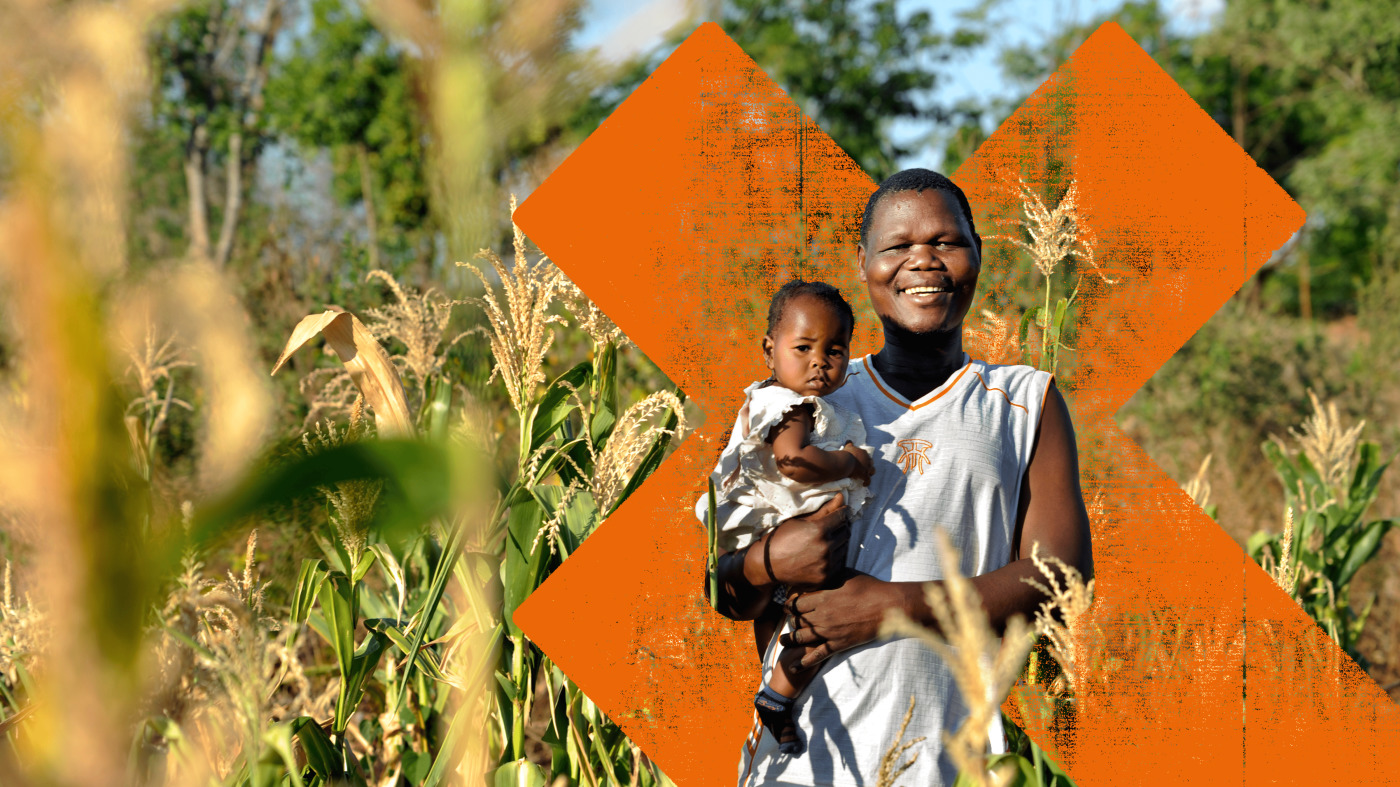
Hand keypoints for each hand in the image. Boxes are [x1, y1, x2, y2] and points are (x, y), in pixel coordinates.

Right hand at [747, 493, 849, 589]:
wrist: (767, 564)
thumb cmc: (782, 537)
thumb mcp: (800, 520)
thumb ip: (824, 510)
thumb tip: (842, 496)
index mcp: (819, 530)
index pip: (842, 517)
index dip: (841, 513)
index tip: (839, 512)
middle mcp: (825, 548)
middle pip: (845, 533)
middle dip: (840, 528)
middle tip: (831, 528)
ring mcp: (826, 564)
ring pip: (844, 549)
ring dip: (838, 544)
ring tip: (825, 542)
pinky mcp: (824, 577)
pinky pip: (838, 565)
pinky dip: (834, 559)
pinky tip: (822, 556)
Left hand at [779, 573, 905, 668]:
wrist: (888, 607)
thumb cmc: (870, 588)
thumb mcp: (847, 575)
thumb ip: (831, 577)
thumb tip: (822, 571)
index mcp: (823, 598)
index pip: (797, 603)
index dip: (790, 605)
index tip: (786, 607)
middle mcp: (822, 617)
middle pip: (798, 620)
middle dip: (791, 621)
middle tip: (788, 621)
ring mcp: (829, 632)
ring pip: (802, 637)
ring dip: (790, 640)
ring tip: (782, 642)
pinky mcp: (839, 644)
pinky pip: (817, 655)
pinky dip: (804, 663)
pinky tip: (792, 667)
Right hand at [842, 442, 873, 485]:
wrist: (846, 461)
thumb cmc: (847, 454)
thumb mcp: (848, 447)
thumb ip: (849, 443)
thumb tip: (849, 440)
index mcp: (864, 453)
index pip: (866, 455)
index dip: (864, 458)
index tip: (861, 461)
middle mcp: (867, 460)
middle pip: (871, 463)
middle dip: (869, 465)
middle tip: (864, 468)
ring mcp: (867, 468)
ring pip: (872, 471)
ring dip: (869, 473)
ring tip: (866, 475)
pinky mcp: (865, 475)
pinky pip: (868, 480)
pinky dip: (866, 482)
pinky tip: (864, 485)